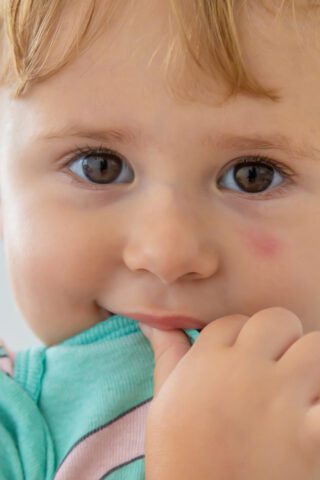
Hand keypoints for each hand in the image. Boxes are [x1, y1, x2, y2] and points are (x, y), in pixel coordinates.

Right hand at [140, 307, 319, 479]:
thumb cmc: (179, 456)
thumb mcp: (164, 400)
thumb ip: (167, 353)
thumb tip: (151, 322)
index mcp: (207, 360)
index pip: (235, 322)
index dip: (242, 339)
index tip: (242, 363)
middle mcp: (243, 371)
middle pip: (278, 320)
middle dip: (281, 340)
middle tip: (277, 371)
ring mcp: (279, 400)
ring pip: (315, 346)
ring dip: (313, 366)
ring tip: (301, 393)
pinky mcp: (311, 434)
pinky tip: (314, 420)